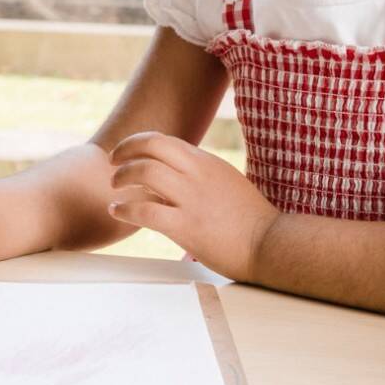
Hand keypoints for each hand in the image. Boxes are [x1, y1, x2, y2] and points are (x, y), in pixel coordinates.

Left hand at [108, 131, 278, 281]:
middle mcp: (197, 174)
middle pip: (151, 147)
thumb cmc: (251, 218)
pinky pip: (146, 211)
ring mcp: (191, 199)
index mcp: (206, 162)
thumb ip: (200, 174)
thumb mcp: (226, 181)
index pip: (163, 140)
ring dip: (122, 178)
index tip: (124, 152)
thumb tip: (175, 174)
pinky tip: (117, 211)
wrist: (271, 243)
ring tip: (114, 188)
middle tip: (112, 163)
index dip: (137, 142)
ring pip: (145, 172)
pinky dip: (125, 209)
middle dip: (124, 151)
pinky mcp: (187, 227)